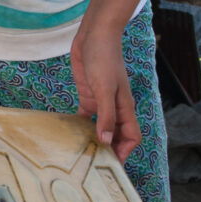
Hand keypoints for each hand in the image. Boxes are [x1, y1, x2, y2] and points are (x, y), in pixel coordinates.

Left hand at [70, 26, 140, 162]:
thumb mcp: (105, 88)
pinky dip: (80, 125)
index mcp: (124, 107)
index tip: (110, 165)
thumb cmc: (104, 58)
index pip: (131, 137)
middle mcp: (114, 107)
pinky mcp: (88, 94)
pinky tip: (69, 133)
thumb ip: (106, 115)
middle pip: (116, 135)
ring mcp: (101, 101)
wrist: (95, 35)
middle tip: (92, 165)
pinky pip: (86, 116)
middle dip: (108, 150)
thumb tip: (107, 140)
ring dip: (93, 139)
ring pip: (100, 127)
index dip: (124, 151)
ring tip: (80, 153)